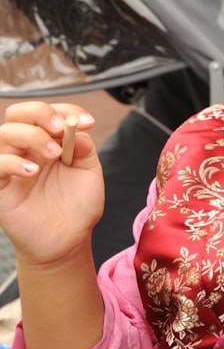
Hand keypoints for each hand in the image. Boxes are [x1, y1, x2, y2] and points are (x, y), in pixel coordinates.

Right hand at [0, 102, 104, 267]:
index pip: (47, 112)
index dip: (66, 110)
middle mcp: (26, 150)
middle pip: (18, 114)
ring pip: (5, 133)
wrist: (69, 239)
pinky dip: (12, 162)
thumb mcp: (89, 172)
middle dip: (40, 113)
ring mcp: (11, 167)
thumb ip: (84, 148)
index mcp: (48, 142)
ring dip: (33, 137)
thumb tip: (77, 129)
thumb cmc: (77, 206)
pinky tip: (33, 172)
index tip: (88, 122)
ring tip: (55, 154)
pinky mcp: (0, 187)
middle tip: (61, 127)